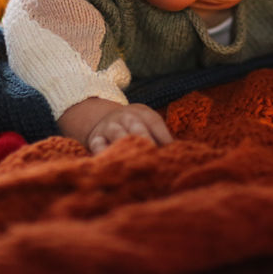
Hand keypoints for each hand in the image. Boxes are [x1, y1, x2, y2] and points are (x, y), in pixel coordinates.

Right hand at [58, 98, 173, 153]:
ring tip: (134, 159)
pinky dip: (103, 152)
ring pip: (117, 133)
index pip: (154, 120)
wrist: (103, 120)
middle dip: (145, 138)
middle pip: (136, 126)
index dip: (163, 134)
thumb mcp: (145, 123)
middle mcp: (125, 117)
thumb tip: (177, 153)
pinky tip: (110, 161)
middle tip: (154, 155)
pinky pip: (98, 144)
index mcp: (141, 112)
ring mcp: (109, 127)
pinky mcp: (96, 138)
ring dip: (126, 145)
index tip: (170, 149)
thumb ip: (159, 136)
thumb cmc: (134, 127)